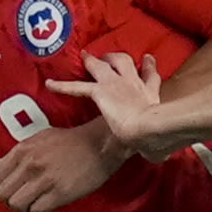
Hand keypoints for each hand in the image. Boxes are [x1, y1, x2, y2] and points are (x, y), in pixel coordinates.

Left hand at [0, 120, 128, 211]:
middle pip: (4, 194)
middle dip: (12, 200)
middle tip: (24, 199)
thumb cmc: (71, 141)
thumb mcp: (38, 140)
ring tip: (35, 204)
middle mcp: (30, 165)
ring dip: (24, 208)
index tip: (15, 188)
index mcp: (22, 151)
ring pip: (17, 205)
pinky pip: (38, 211)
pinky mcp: (60, 193)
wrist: (100, 144)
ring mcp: (44, 179)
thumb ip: (15, 154)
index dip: (4, 186)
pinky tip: (48, 206)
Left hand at [46, 53, 169, 157]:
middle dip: (117, 57)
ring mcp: (117, 84)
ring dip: (93, 61)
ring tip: (84, 57)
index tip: (147, 59)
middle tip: (109, 57)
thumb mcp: (161, 139)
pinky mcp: (101, 91)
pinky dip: (62, 86)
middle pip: (126, 62)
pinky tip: (50, 84)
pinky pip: (77, 87)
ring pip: (102, 65)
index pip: (151, 78)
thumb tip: (158, 155)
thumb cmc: (157, 136)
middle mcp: (134, 85)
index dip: (149, 67)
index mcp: (151, 96)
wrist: (148, 130)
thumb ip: (158, 144)